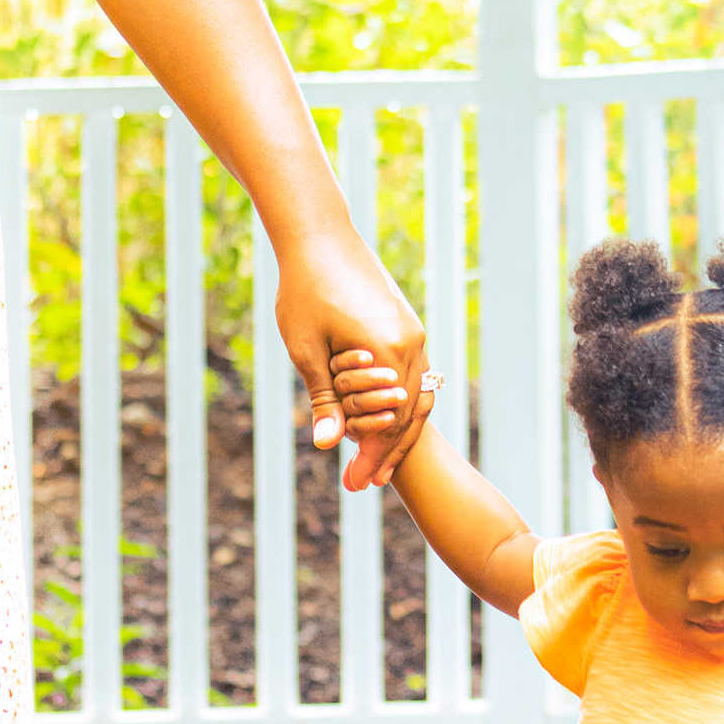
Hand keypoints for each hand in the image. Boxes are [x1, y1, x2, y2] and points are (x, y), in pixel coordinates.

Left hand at [273, 232, 424, 490]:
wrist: (320, 239)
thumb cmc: (305, 291)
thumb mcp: (307, 350)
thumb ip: (324, 398)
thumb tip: (327, 445)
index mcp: (389, 352)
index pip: (390, 421)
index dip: (373, 457)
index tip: (355, 484)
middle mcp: (411, 344)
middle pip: (410, 415)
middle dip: (388, 452)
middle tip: (364, 484)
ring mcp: (413, 334)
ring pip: (418, 396)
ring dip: (398, 431)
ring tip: (377, 462)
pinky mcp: (407, 325)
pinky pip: (414, 375)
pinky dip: (401, 403)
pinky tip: (382, 421)